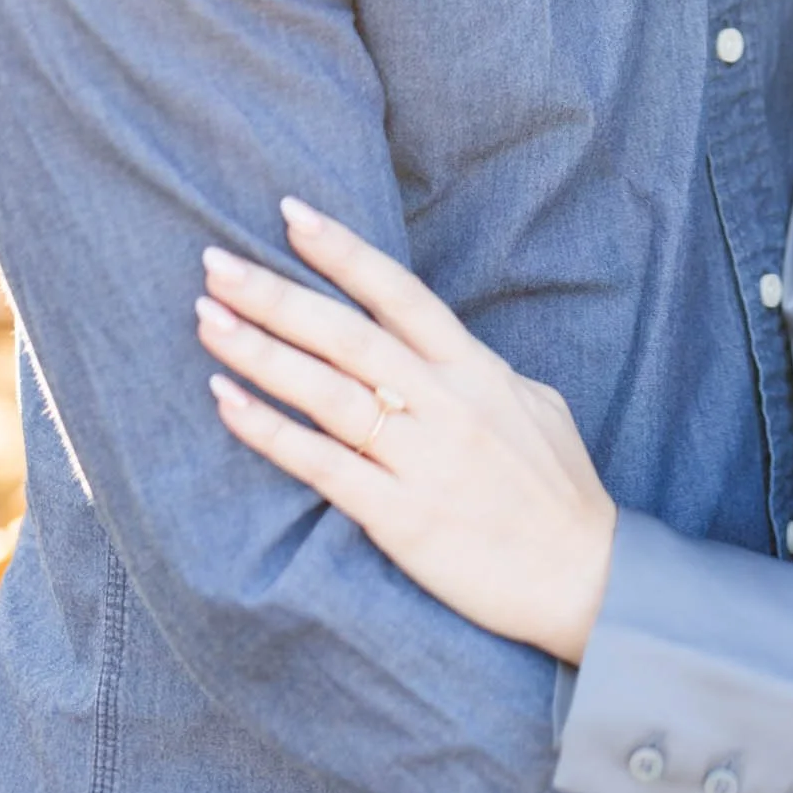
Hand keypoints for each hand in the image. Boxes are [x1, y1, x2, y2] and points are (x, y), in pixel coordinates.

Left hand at [195, 199, 615, 665]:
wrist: (586, 579)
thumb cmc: (561, 491)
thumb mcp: (535, 406)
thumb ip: (481, 374)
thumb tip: (443, 351)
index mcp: (476, 369)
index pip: (399, 293)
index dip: (344, 251)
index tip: (290, 214)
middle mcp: (445, 403)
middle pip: (347, 333)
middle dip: (276, 294)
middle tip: (215, 261)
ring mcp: (422, 459)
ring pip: (327, 392)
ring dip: (260, 353)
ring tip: (206, 320)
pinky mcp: (401, 517)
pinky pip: (323, 466)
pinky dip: (271, 432)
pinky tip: (226, 403)